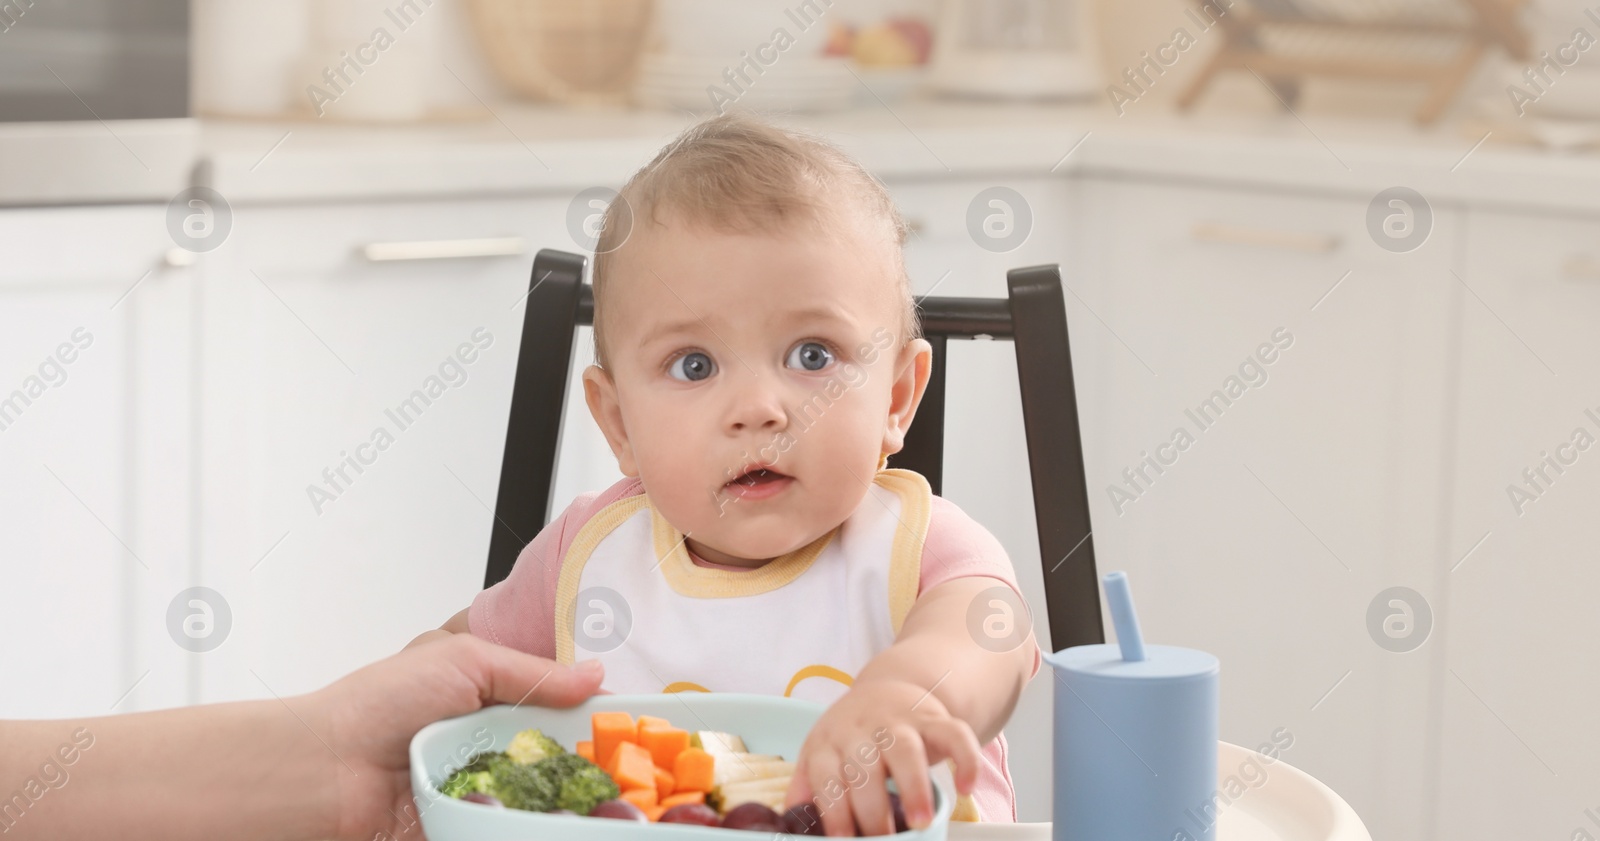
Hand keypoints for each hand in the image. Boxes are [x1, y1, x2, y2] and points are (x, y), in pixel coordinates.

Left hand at [311, 633, 603, 840]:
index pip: (560, 712)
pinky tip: (558, 824)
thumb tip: (595, 676)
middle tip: (629, 780)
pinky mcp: (468, 828)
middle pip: (560, 764)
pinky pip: (510, 830)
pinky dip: (532, 828)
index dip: (596, 722)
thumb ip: (533, 673)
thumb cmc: (379, 706)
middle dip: (591, 771)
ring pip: (542, 804)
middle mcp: (489, 750)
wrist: (324, 774)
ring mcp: (480, 796)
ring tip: (607, 808)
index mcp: (491, 704)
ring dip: (566, 804)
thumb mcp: (465, 662)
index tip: (635, 732)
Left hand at [784, 678, 980, 836]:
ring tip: (920, 821)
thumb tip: (793, 827)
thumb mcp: (822, 753)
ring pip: (907, 750)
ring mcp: (900, 720)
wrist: (887, 690)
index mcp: (829, 741)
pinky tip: (966, 786)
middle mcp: (862, 729)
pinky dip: (965, 759)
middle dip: (874, 810)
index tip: (845, 839)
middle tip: (884, 840)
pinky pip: (954, 733)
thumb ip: (809, 788)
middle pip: (864, 768)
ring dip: (914, 787)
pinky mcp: (934, 717)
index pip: (826, 776)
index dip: (834, 811)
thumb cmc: (852, 735)